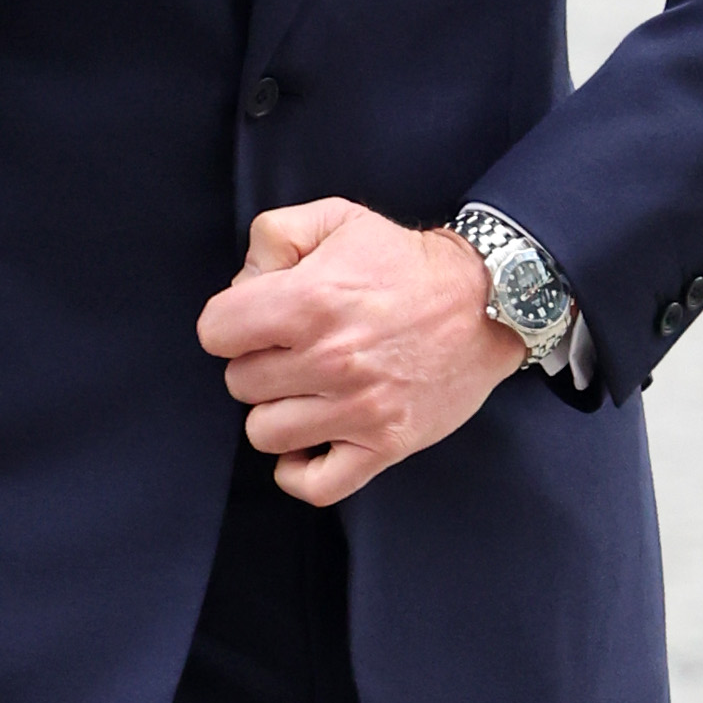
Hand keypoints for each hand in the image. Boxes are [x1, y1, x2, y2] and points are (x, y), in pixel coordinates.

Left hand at [196, 197, 522, 506]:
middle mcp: (329, 359)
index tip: (255, 320)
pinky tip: (310, 441)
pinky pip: (315, 485)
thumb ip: (275, 235)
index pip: (214, 332)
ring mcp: (358, 409)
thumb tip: (242, 284)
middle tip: (290, 349)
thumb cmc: (407, 262)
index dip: (229, 322)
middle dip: (257, 361)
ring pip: (265, 433)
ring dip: (277, 410)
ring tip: (304, 389)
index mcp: (309, 300)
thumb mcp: (337, 218)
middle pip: (239, 382)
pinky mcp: (385, 445)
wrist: (488, 301)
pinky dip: (300, 470)